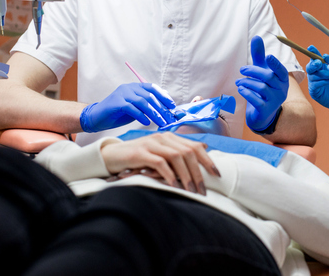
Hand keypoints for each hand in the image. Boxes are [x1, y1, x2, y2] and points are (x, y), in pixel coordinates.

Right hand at [79, 83, 175, 132]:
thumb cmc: (117, 114)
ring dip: (154, 113)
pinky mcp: (116, 103)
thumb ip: (146, 106)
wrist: (96, 117)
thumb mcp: (135, 108)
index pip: (153, 88)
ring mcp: (122, 94)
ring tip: (161, 123)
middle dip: (161, 108)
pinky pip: (131, 108)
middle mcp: (129, 88)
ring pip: (142, 102)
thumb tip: (165, 109)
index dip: (164, 96)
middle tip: (169, 119)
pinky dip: (141, 115)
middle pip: (149, 96)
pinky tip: (147, 123)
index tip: (172, 107)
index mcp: (134, 87)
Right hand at [101, 132, 220, 194]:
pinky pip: (160, 163)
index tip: (217, 175)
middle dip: (198, 172)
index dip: (208, 160)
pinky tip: (174, 185)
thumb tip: (204, 148)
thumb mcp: (160, 153)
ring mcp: (152, 144)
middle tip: (203, 190)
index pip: (195, 146)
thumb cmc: (138, 158)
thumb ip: (179, 151)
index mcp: (170, 137)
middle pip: (189, 152)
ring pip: (177, 157)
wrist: (111, 156)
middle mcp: (163, 138)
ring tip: (191, 191)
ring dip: (186, 175)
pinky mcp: (141, 153)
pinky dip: (169, 174)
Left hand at [236, 35, 288, 131]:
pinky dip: (247, 93)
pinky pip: (256, 100)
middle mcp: (281, 90)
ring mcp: (274, 101)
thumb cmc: (263, 88)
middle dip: (253, 71)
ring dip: (247, 82)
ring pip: (261, 88)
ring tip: (239, 82)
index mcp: (282, 79)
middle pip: (269, 77)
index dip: (275, 64)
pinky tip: (240, 89)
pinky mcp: (265, 110)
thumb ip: (259, 55)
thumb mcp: (262, 71)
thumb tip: (256, 36)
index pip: (281, 70)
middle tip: (242, 70)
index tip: (267, 57)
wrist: (263, 113)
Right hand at [306, 45, 328, 112]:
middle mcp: (316, 72)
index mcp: (322, 65)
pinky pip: (316, 84)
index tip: (311, 47)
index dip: (313, 52)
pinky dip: (324, 81)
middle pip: (311, 65)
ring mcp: (313, 82)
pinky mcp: (314, 91)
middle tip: (320, 63)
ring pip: (315, 74)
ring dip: (325, 73)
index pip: (315, 56)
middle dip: (315, 63)